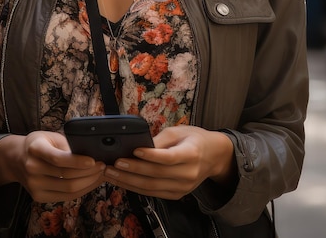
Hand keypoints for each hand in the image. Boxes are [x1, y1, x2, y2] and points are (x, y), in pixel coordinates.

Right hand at [0, 131, 105, 202]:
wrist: (16, 159)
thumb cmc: (38, 144)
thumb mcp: (50, 137)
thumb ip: (67, 144)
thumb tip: (92, 151)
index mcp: (35, 148)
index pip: (58, 158)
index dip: (78, 161)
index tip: (94, 160)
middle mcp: (32, 168)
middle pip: (66, 176)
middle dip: (89, 173)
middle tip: (103, 166)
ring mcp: (34, 186)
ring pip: (68, 189)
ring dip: (89, 183)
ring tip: (100, 174)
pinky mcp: (38, 197)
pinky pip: (65, 197)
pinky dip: (82, 190)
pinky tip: (91, 183)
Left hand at [103, 126, 235, 198]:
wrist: (214, 156)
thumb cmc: (194, 139)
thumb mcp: (179, 131)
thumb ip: (160, 139)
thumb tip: (137, 145)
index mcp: (191, 154)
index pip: (169, 157)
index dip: (151, 155)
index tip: (134, 150)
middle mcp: (188, 174)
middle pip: (156, 175)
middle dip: (132, 170)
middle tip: (113, 164)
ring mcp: (183, 188)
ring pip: (151, 188)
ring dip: (128, 181)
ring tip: (111, 173)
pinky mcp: (177, 194)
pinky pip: (153, 194)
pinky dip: (135, 188)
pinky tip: (122, 181)